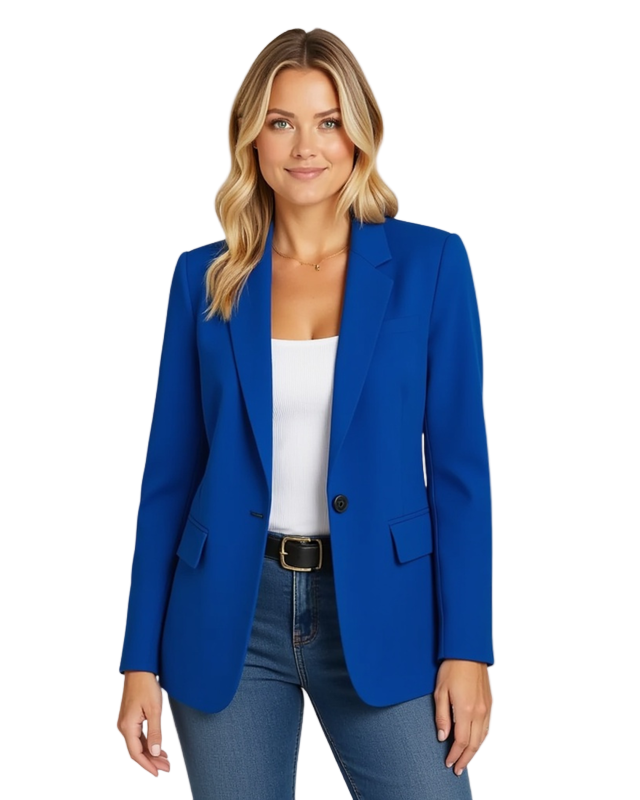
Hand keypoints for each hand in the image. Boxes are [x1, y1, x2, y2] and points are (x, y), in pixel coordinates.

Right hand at [117, 671, 169, 776]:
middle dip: (152, 761)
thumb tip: (155, 751)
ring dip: (151, 753)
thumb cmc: (146, 686)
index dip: (147, 765)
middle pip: (137, 750)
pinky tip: (158, 747)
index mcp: (127, 726)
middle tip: (167, 767)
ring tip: (165, 759)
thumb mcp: (154, 710)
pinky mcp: (130, 718)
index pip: (136, 753)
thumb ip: (155, 732)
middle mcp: (123, 726)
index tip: (159, 772)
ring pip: (138, 744)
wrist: (139, 669)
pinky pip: (138, 736)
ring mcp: (126, 722)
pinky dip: (148, 743)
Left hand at [434, 659, 491, 775]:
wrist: (468, 651)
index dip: (454, 755)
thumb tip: (442, 737)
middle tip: (457, 769)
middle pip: (473, 744)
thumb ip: (441, 716)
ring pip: (482, 738)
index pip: (461, 741)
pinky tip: (475, 742)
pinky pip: (487, 727)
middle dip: (465, 759)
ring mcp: (486, 708)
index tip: (448, 763)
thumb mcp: (440, 691)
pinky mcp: (489, 703)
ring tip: (465, 759)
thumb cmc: (451, 668)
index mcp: (465, 710)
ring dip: (474, 751)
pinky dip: (481, 739)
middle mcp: (479, 712)